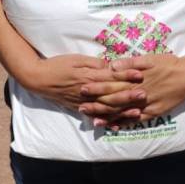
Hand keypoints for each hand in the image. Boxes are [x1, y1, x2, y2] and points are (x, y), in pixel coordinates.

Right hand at [22, 54, 144, 120]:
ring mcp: (84, 102)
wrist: (39, 79)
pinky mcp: (79, 108)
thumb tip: (110, 65)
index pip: (111, 76)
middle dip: (129, 95)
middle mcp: (88, 92)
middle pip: (112, 94)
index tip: (140, 74)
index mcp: (88, 76)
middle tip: (145, 94)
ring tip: (137, 112)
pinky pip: (96, 116)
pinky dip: (107, 121)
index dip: (126, 75)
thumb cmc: (58, 64)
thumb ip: (94, 63)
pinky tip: (117, 124)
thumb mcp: (77, 59)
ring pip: (106, 108)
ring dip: (122, 110)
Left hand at [80, 54, 184, 127]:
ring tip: (93, 120)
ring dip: (107, 116)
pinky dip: (124, 123)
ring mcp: (145, 105)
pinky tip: (115, 127)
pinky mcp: (153, 112)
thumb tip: (112, 66)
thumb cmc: (168, 63)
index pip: (111, 84)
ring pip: (122, 112)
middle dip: (96, 104)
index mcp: (134, 79)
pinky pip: (135, 120)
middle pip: (113, 100)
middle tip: (81, 107)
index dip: (96, 87)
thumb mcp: (148, 58)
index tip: (82, 88)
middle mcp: (137, 94)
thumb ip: (129, 62)